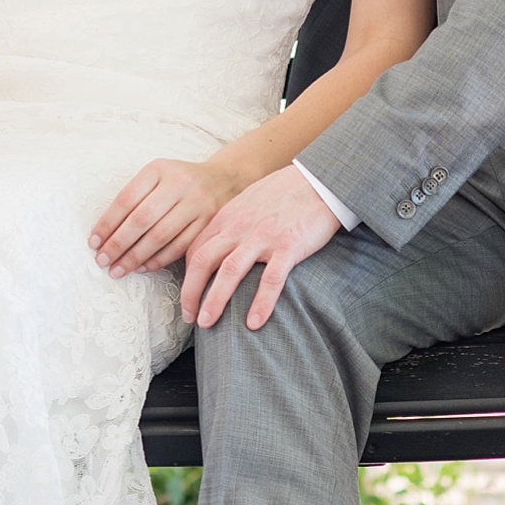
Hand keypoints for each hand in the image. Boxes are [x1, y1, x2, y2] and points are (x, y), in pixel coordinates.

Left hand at [90, 158, 233, 276]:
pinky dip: (158, 260)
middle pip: (142, 219)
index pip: (126, 199)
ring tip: (118, 269)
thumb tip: (104, 233)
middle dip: (118, 244)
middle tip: (102, 261)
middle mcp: (179, 184)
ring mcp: (196, 204)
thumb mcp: (157, 176)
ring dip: (135, 257)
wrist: (223, 180)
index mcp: (159, 170)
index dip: (107, 223)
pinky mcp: (208, 223)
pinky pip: (179, 247)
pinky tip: (142, 268)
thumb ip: (135, 198)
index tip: (93, 242)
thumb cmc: (178, 181)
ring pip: (160, 237)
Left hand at [180, 165, 341, 331]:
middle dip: (191, 292)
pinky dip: (261, 302)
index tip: (188, 301)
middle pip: (204, 261)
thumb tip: (215, 249)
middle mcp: (240, 227)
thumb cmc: (283, 195)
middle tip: (190, 317)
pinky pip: (271, 278)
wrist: (317, 181)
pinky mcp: (289, 245)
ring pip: (230, 271)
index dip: (187, 278)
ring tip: (208, 324)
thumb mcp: (247, 203)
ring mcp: (263, 236)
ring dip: (215, 300)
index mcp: (228, 218)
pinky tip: (254, 324)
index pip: (196, 250)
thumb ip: (230, 225)